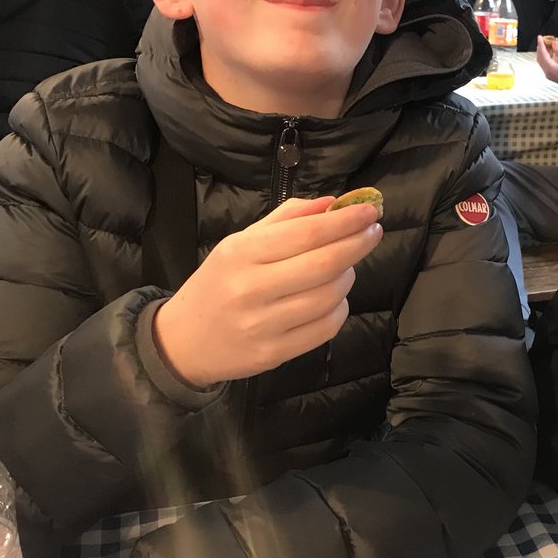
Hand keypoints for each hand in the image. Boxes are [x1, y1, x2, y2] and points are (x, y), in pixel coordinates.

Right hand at [153, 196, 382, 386]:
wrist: (183, 341)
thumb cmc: (218, 282)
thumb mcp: (241, 242)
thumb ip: (287, 218)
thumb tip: (333, 202)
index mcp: (242, 253)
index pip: (306, 233)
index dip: (345, 221)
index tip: (370, 210)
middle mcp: (251, 288)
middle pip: (324, 264)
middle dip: (357, 244)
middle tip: (374, 231)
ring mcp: (263, 325)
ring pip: (329, 296)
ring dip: (348, 276)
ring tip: (347, 266)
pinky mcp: (273, 354)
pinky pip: (324, 328)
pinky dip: (340, 308)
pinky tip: (335, 297)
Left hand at [536, 36, 557, 83]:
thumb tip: (554, 43)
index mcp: (549, 68)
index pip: (542, 53)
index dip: (541, 44)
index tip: (540, 37)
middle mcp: (547, 72)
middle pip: (541, 57)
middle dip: (542, 47)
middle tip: (545, 39)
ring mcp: (549, 74)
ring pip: (544, 60)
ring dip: (546, 51)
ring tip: (551, 44)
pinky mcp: (552, 74)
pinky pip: (547, 63)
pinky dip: (549, 56)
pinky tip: (554, 51)